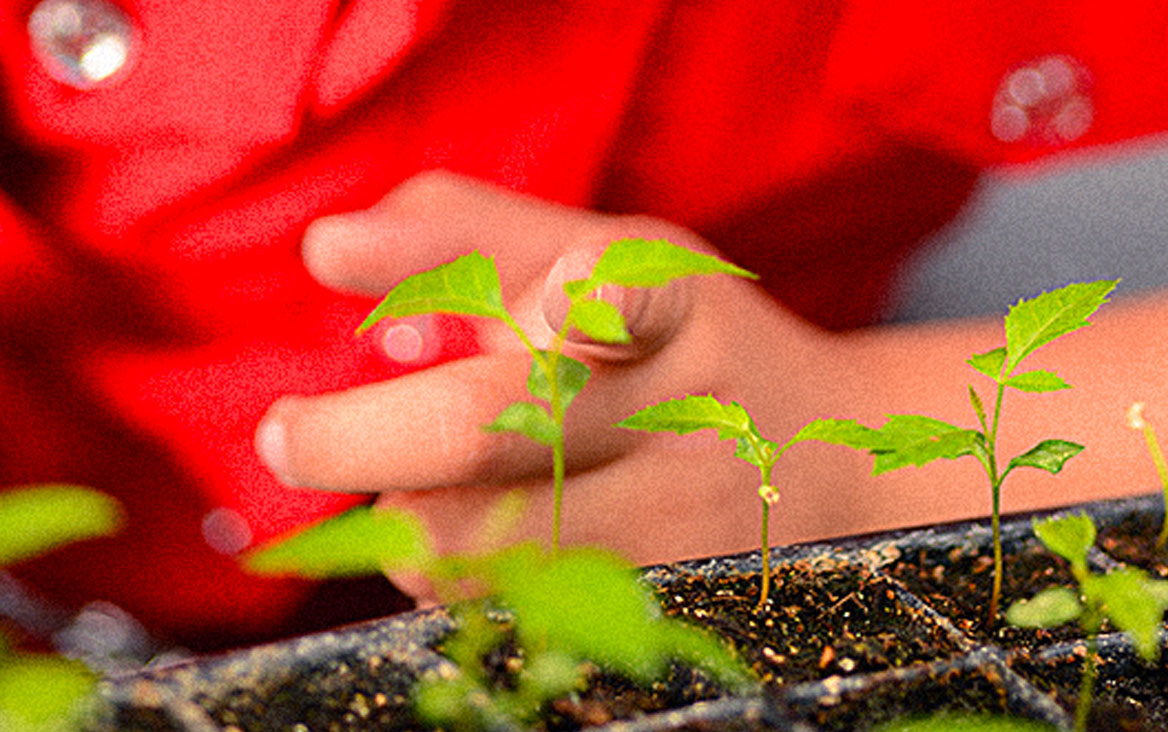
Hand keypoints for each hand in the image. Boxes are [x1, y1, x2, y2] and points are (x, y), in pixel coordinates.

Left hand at [256, 171, 870, 600]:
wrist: (829, 462)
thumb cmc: (683, 341)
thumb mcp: (608, 252)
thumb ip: (469, 232)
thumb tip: (326, 254)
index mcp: (671, 301)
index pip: (615, 288)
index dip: (568, 294)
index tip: (485, 291)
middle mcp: (683, 410)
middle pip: (497, 428)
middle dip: (360, 437)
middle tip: (285, 436)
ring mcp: (682, 519)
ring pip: (488, 543)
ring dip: (406, 523)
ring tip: (407, 495)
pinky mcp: (668, 596)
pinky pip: (518, 605)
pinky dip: (456, 576)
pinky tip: (464, 544)